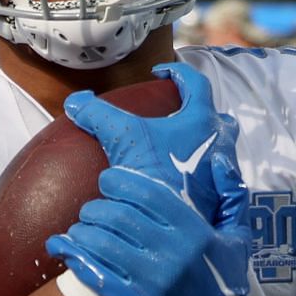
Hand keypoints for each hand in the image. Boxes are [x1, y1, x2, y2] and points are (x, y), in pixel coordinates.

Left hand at [46, 123, 257, 295]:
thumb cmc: (224, 280)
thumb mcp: (238, 238)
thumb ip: (232, 197)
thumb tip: (220, 159)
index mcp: (195, 232)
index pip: (146, 193)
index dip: (119, 181)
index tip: (108, 180)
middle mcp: (171, 254)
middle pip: (117, 215)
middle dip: (96, 206)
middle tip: (93, 209)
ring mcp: (151, 282)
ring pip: (100, 242)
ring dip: (81, 230)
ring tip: (81, 228)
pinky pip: (93, 273)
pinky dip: (73, 256)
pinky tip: (62, 247)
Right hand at [65, 60, 222, 217]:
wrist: (173, 223)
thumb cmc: (157, 175)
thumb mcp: (123, 137)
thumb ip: (98, 115)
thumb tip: (75, 101)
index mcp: (202, 121)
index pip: (195, 83)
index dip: (177, 72)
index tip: (160, 73)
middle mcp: (219, 143)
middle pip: (214, 116)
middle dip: (197, 110)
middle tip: (175, 111)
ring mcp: (220, 172)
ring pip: (216, 146)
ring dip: (200, 140)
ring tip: (174, 144)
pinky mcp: (216, 196)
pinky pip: (210, 173)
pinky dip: (196, 168)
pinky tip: (175, 176)